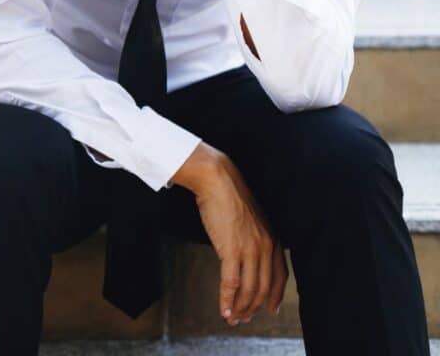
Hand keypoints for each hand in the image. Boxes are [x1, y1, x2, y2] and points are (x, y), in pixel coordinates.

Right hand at [173, 143, 288, 325]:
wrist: (218, 179)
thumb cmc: (229, 195)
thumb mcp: (250, 219)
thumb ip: (253, 237)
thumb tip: (244, 252)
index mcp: (273, 239)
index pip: (280, 276)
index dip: (275, 295)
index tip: (270, 309)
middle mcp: (266, 247)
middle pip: (264, 287)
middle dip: (254, 306)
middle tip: (243, 318)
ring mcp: (250, 249)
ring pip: (249, 289)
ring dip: (240, 307)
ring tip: (232, 318)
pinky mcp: (231, 250)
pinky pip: (231, 283)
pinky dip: (227, 299)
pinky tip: (223, 310)